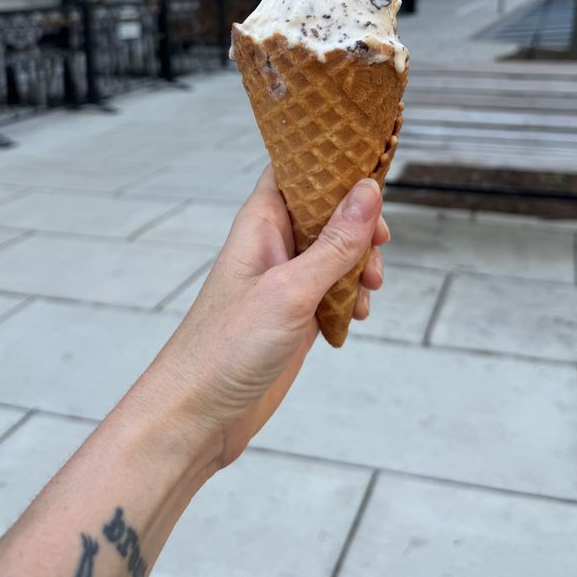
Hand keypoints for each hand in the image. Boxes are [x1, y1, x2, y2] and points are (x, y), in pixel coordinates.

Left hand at [149, 166, 386, 476]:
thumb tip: (368, 192)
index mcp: (261, 222)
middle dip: (360, 223)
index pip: (295, 167)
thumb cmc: (225, 348)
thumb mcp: (290, 290)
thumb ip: (333, 243)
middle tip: (378, 245)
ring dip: (360, 265)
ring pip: (335, 253)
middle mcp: (273, 246)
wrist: (197, 416)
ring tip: (368, 290)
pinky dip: (351, 299)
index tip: (369, 166)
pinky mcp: (295, 316)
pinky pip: (333, 291)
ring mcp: (285, 282)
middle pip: (326, 210)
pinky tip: (354, 317)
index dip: (331, 160)